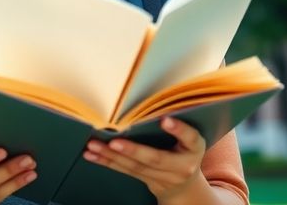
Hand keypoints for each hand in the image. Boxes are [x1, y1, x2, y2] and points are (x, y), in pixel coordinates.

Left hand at [83, 117, 207, 201]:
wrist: (186, 186)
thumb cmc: (184, 150)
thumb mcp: (189, 138)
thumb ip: (177, 124)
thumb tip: (148, 99)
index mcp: (195, 148)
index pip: (191, 138)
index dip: (179, 130)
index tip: (166, 120)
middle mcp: (182, 166)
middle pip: (155, 159)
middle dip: (133, 150)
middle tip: (114, 141)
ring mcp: (165, 178)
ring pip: (135, 167)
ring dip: (111, 156)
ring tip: (93, 146)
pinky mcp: (148, 182)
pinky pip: (125, 171)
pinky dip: (107, 162)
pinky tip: (91, 155)